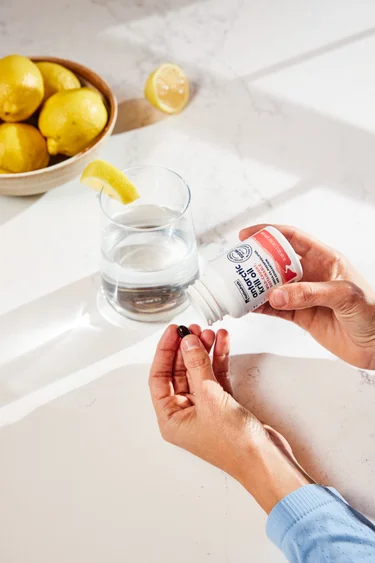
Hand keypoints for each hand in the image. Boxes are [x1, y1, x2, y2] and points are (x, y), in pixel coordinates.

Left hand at [149, 324, 310, 512]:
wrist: (266, 460)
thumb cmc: (234, 444)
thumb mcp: (210, 399)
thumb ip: (197, 367)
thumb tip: (187, 342)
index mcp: (171, 418)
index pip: (159, 378)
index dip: (165, 352)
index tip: (173, 331)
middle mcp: (185, 413)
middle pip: (179, 371)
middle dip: (186, 349)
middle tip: (193, 329)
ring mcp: (205, 407)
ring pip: (199, 371)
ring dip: (204, 351)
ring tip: (210, 333)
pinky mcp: (224, 403)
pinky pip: (216, 375)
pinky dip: (219, 359)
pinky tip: (222, 342)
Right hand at [240, 225, 374, 368]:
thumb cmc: (374, 313)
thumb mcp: (344, 296)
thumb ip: (309, 293)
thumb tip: (276, 294)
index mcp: (325, 259)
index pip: (292, 238)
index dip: (269, 233)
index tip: (247, 235)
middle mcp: (312, 274)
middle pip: (276, 261)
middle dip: (255, 261)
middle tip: (236, 265)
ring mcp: (305, 296)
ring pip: (272, 286)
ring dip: (255, 286)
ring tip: (236, 287)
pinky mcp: (301, 316)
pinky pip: (275, 309)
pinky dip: (261, 308)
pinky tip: (249, 306)